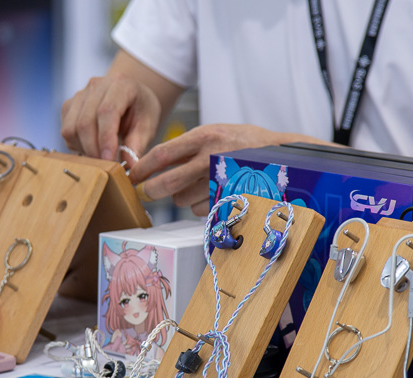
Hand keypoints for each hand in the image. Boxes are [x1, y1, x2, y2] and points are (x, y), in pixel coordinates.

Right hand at [60, 74, 161, 161]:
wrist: (129, 95)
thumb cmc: (140, 109)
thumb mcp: (148, 125)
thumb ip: (137, 144)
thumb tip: (129, 166)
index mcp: (120, 84)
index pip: (107, 111)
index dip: (106, 139)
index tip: (109, 160)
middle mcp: (96, 85)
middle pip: (85, 122)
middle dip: (94, 150)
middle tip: (106, 166)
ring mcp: (79, 95)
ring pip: (71, 128)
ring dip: (84, 149)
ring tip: (101, 156)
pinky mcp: (69, 106)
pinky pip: (67, 131)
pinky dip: (77, 145)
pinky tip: (93, 147)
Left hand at [129, 124, 289, 214]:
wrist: (280, 154)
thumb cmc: (241, 143)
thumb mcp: (213, 133)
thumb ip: (186, 146)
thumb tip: (152, 164)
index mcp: (203, 137)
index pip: (162, 155)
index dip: (141, 168)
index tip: (131, 176)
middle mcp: (210, 158)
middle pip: (167, 183)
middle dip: (150, 191)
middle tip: (145, 193)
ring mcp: (221, 181)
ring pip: (182, 199)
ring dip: (181, 196)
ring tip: (196, 183)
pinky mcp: (229, 198)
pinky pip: (200, 209)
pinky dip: (199, 205)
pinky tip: (211, 192)